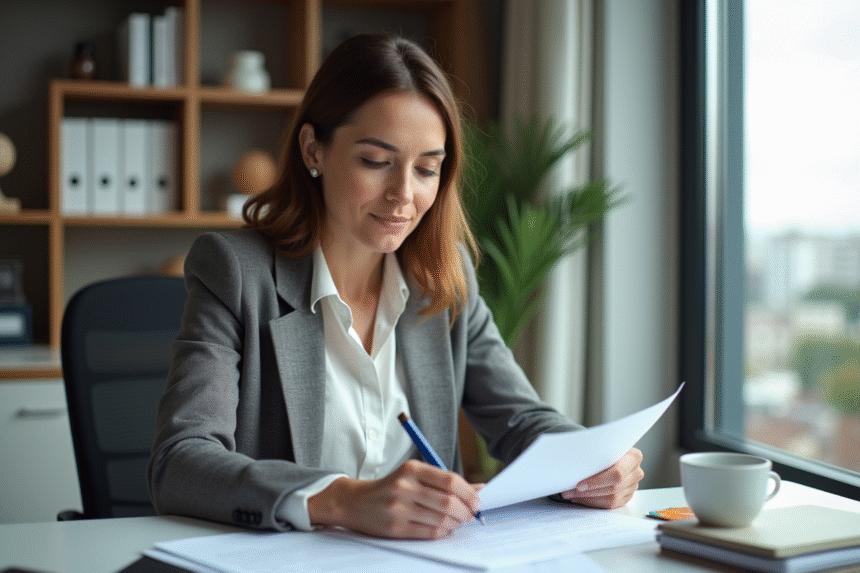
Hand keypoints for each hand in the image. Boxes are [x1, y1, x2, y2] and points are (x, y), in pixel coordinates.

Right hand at [308, 459, 480, 538]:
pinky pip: (430, 533)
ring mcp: (399, 508)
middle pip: (448, 502)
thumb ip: (444, 481)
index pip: (450, 480)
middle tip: (471, 514)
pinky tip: (445, 528)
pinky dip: (444, 532)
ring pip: (441, 520)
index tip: (477, 500)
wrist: (355, 502)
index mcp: (411, 469)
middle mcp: (404, 487)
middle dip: (466, 511)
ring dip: (457, 523)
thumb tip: (479, 489)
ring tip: (459, 521)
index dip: (469, 493)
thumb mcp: (414, 475)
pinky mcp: (395, 528)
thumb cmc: (392, 487)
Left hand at [559, 447, 643, 508]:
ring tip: (571, 495)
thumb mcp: (600, 446)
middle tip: (569, 491)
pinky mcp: (627, 496)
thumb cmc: (603, 448)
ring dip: (588, 498)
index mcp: (633, 457)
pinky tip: (580, 498)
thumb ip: (592, 454)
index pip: (617, 474)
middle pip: (614, 488)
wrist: (610, 451)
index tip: (579, 485)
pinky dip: (593, 502)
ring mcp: (633, 485)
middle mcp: (636, 472)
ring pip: (612, 499)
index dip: (597, 481)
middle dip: (588, 492)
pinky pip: (611, 505)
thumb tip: (573, 465)